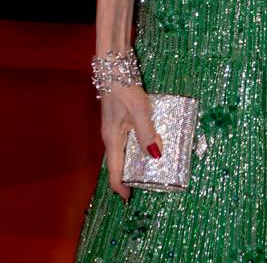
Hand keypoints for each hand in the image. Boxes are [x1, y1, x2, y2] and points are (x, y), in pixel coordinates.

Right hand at [100, 84, 159, 199]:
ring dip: (134, 161)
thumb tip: (156, 156)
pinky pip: (127, 140)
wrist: (113, 66)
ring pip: (123, 152)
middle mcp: (111, 138)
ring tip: (151, 167)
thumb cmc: (124, 89)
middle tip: (146, 184)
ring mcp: (114, 128)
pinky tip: (150, 142)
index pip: (113, 172)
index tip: (130, 199)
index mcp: (112, 140)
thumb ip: (147, 132)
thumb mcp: (139, 110)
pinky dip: (136, 146)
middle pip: (118, 164)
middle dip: (129, 176)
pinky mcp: (119, 119)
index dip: (121, 188)